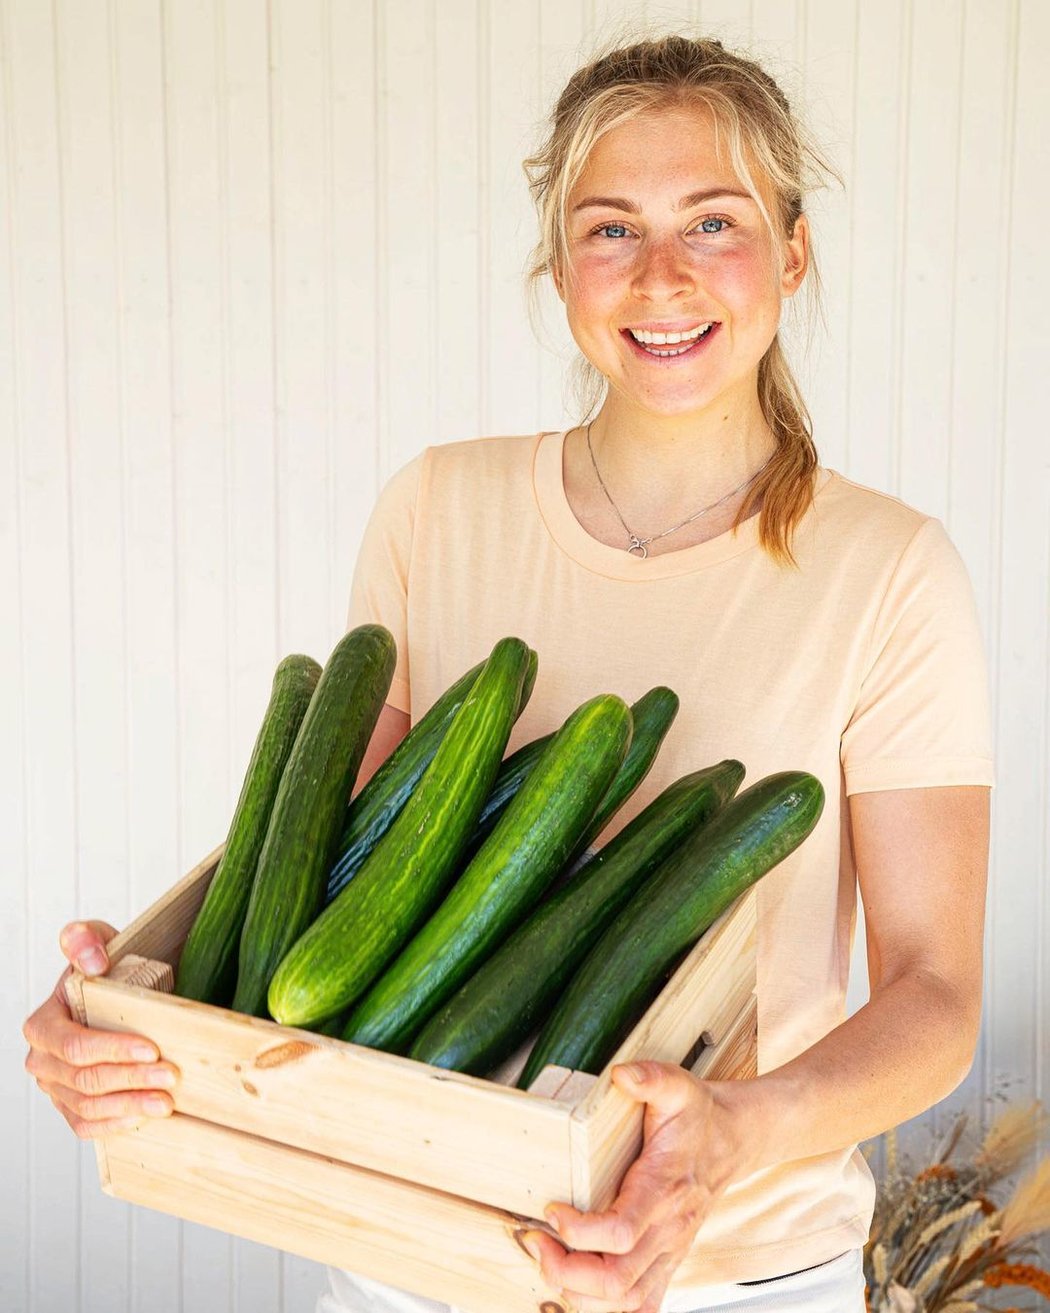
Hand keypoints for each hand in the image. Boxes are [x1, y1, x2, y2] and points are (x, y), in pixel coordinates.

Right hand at [22, 920, 177, 1137]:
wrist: (110, 993)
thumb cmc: (103, 967)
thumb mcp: (96, 940)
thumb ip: (85, 940)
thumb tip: (92, 960)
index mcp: (42, 1025)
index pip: (74, 1046)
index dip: (112, 1051)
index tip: (151, 1049)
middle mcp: (43, 1061)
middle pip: (86, 1079)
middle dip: (131, 1079)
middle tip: (171, 1076)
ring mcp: (55, 1087)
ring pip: (89, 1106)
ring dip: (130, 1105)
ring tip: (166, 1102)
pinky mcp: (70, 1106)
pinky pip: (86, 1125)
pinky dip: (115, 1124)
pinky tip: (144, 1117)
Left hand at [521, 1061, 750, 1312]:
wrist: (733, 1140)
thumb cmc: (699, 1117)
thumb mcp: (677, 1086)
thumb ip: (651, 1077)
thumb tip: (622, 1075)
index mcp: (664, 1190)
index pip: (621, 1233)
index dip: (579, 1231)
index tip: (551, 1208)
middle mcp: (669, 1231)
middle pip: (617, 1280)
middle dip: (566, 1271)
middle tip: (535, 1241)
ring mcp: (670, 1252)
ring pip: (627, 1302)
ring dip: (581, 1295)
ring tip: (549, 1262)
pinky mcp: (667, 1261)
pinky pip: (642, 1305)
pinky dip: (608, 1310)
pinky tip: (577, 1292)